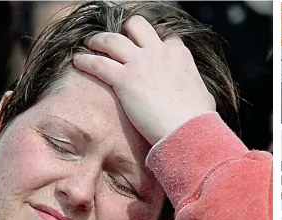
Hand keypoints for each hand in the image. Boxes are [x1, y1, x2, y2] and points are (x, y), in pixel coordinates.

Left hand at [73, 16, 215, 145]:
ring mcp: (140, 63)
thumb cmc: (198, 122)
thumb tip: (199, 97)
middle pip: (136, 26)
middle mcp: (158, 52)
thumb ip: (196, 90)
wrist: (186, 130)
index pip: (165, 39)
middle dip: (125, 31)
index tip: (147, 51)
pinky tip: (77, 61)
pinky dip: (85, 60)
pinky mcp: (124, 80)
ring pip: (112, 39)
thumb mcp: (204, 98)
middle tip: (116, 42)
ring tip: (90, 43)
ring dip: (98, 40)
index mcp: (179, 55)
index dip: (154, 43)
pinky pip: (98, 63)